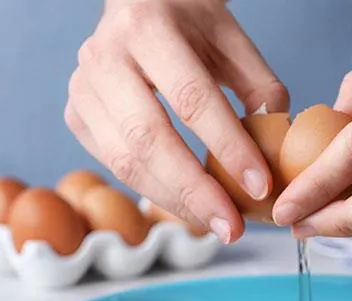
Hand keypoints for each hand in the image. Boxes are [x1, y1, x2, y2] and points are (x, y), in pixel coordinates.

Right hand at [65, 0, 287, 243]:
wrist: (138, 1)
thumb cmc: (191, 23)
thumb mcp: (233, 41)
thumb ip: (259, 89)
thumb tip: (275, 149)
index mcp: (148, 26)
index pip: (191, 98)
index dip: (227, 147)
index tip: (259, 187)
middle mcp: (104, 56)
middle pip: (149, 139)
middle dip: (195, 192)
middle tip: (233, 227)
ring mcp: (82, 89)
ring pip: (125, 162)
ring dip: (174, 202)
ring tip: (215, 224)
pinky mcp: (76, 116)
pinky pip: (115, 166)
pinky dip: (154, 191)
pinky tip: (187, 205)